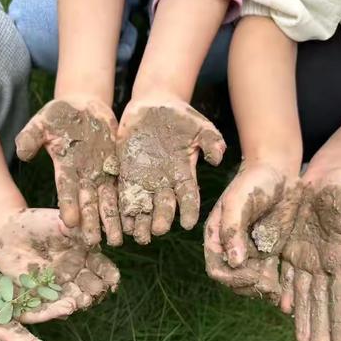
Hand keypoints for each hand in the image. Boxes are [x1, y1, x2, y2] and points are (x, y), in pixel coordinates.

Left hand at [0, 208, 120, 322]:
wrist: (5, 230)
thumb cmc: (36, 222)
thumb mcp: (58, 222)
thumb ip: (76, 230)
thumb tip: (95, 236)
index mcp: (85, 254)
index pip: (102, 267)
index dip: (109, 274)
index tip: (113, 279)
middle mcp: (75, 273)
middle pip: (91, 286)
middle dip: (95, 291)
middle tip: (96, 294)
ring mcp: (59, 285)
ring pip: (74, 298)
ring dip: (78, 303)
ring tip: (79, 304)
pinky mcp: (40, 294)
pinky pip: (51, 306)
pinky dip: (57, 311)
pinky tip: (63, 311)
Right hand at [15, 97, 121, 245]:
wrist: (85, 107)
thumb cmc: (60, 113)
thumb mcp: (43, 120)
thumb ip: (31, 136)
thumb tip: (21, 153)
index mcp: (65, 168)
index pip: (66, 191)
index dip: (68, 207)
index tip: (69, 224)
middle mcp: (84, 177)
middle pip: (89, 203)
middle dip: (91, 223)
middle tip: (94, 243)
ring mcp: (101, 175)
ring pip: (107, 202)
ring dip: (111, 221)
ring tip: (117, 240)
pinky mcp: (116, 170)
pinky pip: (123, 189)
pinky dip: (127, 204)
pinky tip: (133, 220)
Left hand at [117, 100, 225, 243]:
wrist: (153, 104)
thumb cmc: (180, 116)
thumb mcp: (199, 125)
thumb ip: (211, 141)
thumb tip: (217, 158)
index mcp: (184, 174)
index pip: (188, 197)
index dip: (189, 211)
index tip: (188, 224)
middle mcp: (165, 182)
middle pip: (164, 206)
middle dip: (161, 220)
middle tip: (158, 231)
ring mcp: (145, 180)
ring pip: (144, 207)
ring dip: (141, 222)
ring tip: (138, 235)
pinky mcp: (127, 174)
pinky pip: (124, 195)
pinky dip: (123, 210)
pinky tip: (122, 222)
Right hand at [204, 163, 300, 303]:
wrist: (279, 171)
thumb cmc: (253, 182)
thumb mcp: (238, 202)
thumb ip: (232, 230)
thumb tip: (234, 261)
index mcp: (217, 237)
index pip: (217, 268)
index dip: (231, 278)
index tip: (251, 275)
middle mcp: (231, 248)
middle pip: (233, 279)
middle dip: (247, 286)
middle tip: (267, 287)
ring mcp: (250, 252)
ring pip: (251, 281)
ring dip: (261, 290)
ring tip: (276, 293)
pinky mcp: (269, 252)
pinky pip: (269, 274)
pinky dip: (274, 286)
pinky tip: (283, 292)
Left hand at [281, 168, 340, 340]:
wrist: (321, 177)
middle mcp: (323, 264)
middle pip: (321, 303)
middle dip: (320, 329)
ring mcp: (304, 258)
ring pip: (302, 295)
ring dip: (303, 319)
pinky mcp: (288, 249)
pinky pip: (285, 276)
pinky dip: (285, 293)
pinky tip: (284, 309)